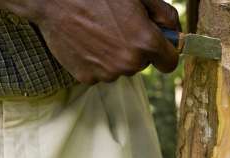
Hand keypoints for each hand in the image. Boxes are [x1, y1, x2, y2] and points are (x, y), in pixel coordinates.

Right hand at [0, 0, 180, 83]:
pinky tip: (87, 41)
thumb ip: (165, 15)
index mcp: (146, 42)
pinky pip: (100, 72)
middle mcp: (129, 63)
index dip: (165, 52)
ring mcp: (107, 73)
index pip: (170, 63)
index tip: (159, 46)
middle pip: (143, 64)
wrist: (54, 1)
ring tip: (99, 31)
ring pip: (121, 68)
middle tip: (119, 27)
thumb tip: (175, 34)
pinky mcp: (87, 78)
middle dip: (137, 49)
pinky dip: (96, 61)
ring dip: (116, 55)